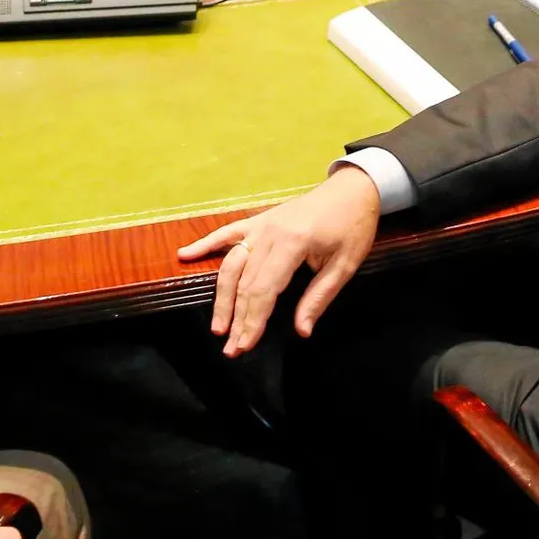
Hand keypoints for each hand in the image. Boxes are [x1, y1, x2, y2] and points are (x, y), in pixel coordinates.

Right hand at [176, 165, 380, 356]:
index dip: (253, 320)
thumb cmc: (353, 227)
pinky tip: (185, 255)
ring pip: (231, 264)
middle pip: (245, 282)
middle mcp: (270, 233)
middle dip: (236, 318)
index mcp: (293, 243)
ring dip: (222, 297)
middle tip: (231, 349)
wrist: (353, 190)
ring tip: (217, 326)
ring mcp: (261, 225)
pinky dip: (205, 244)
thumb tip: (301, 331)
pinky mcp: (259, 220)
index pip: (265, 290)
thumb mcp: (345, 266)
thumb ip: (319, 298)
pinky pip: (227, 233)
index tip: (246, 345)